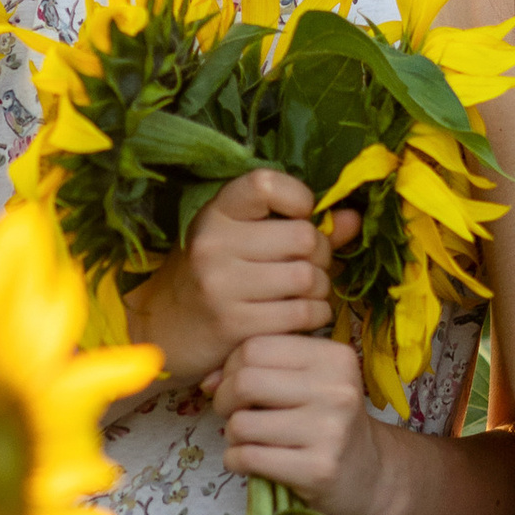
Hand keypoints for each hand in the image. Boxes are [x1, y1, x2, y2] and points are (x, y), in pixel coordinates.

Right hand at [129, 165, 359, 380]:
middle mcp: (214, 244)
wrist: (161, 331)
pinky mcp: (234, 324)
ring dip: (321, 289)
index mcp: (215, 213)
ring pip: (308, 278)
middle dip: (321, 255)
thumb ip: (298, 226)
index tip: (300, 216)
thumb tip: (353, 218)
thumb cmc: (213, 279)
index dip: (298, 198)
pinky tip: (302, 316)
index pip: (266, 183)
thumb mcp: (242, 242)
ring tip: (307, 294)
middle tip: (311, 267)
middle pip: (304, 237)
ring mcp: (221, 285)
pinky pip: (302, 314)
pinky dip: (315, 315)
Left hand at [211, 333, 388, 514]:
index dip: (231, 366)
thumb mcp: (308, 382)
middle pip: (244, 382)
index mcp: (335, 358)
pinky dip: (236, 460)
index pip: (255, 347)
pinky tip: (250, 461)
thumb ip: (260, 369)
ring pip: (241, 424)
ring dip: (232, 435)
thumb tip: (208, 381)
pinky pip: (247, 457)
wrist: (369, 474)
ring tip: (250, 439)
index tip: (237, 384)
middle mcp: (337, 390)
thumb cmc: (326, 421)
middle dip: (225, 400)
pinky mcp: (317, 469)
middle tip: (234, 412)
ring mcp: (329, 431)